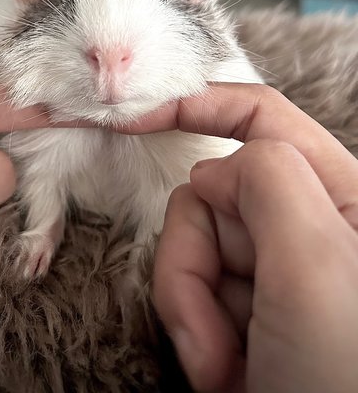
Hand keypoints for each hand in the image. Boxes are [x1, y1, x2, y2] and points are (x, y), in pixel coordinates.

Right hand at [126, 84, 357, 391]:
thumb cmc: (350, 379)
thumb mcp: (318, 264)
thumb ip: (268, 179)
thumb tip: (218, 169)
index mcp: (342, 196)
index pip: (262, 118)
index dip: (199, 105)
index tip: (134, 117)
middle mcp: (306, 223)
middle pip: (210, 191)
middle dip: (195, 255)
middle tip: (222, 325)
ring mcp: (270, 267)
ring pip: (189, 242)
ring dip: (191, 303)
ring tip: (224, 362)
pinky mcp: (241, 305)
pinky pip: (186, 287)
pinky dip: (192, 329)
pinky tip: (224, 370)